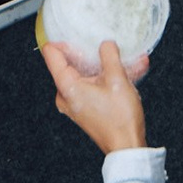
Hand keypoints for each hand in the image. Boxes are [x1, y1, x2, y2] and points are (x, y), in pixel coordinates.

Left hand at [41, 39, 147, 153]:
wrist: (127, 147)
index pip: (52, 54)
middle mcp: (66, 95)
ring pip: (87, 74)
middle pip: (70, 63)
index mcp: (67, 86)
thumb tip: (106, 44)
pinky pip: (94, 86)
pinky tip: (130, 72)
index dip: (63, 40)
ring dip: (107, 66)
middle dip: (90, 53)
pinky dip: (109, 78)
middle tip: (105, 46)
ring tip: (128, 58)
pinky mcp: (86, 108)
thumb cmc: (120, 119)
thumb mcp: (117, 79)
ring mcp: (75, 103)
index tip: (77, 35)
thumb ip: (109, 55)